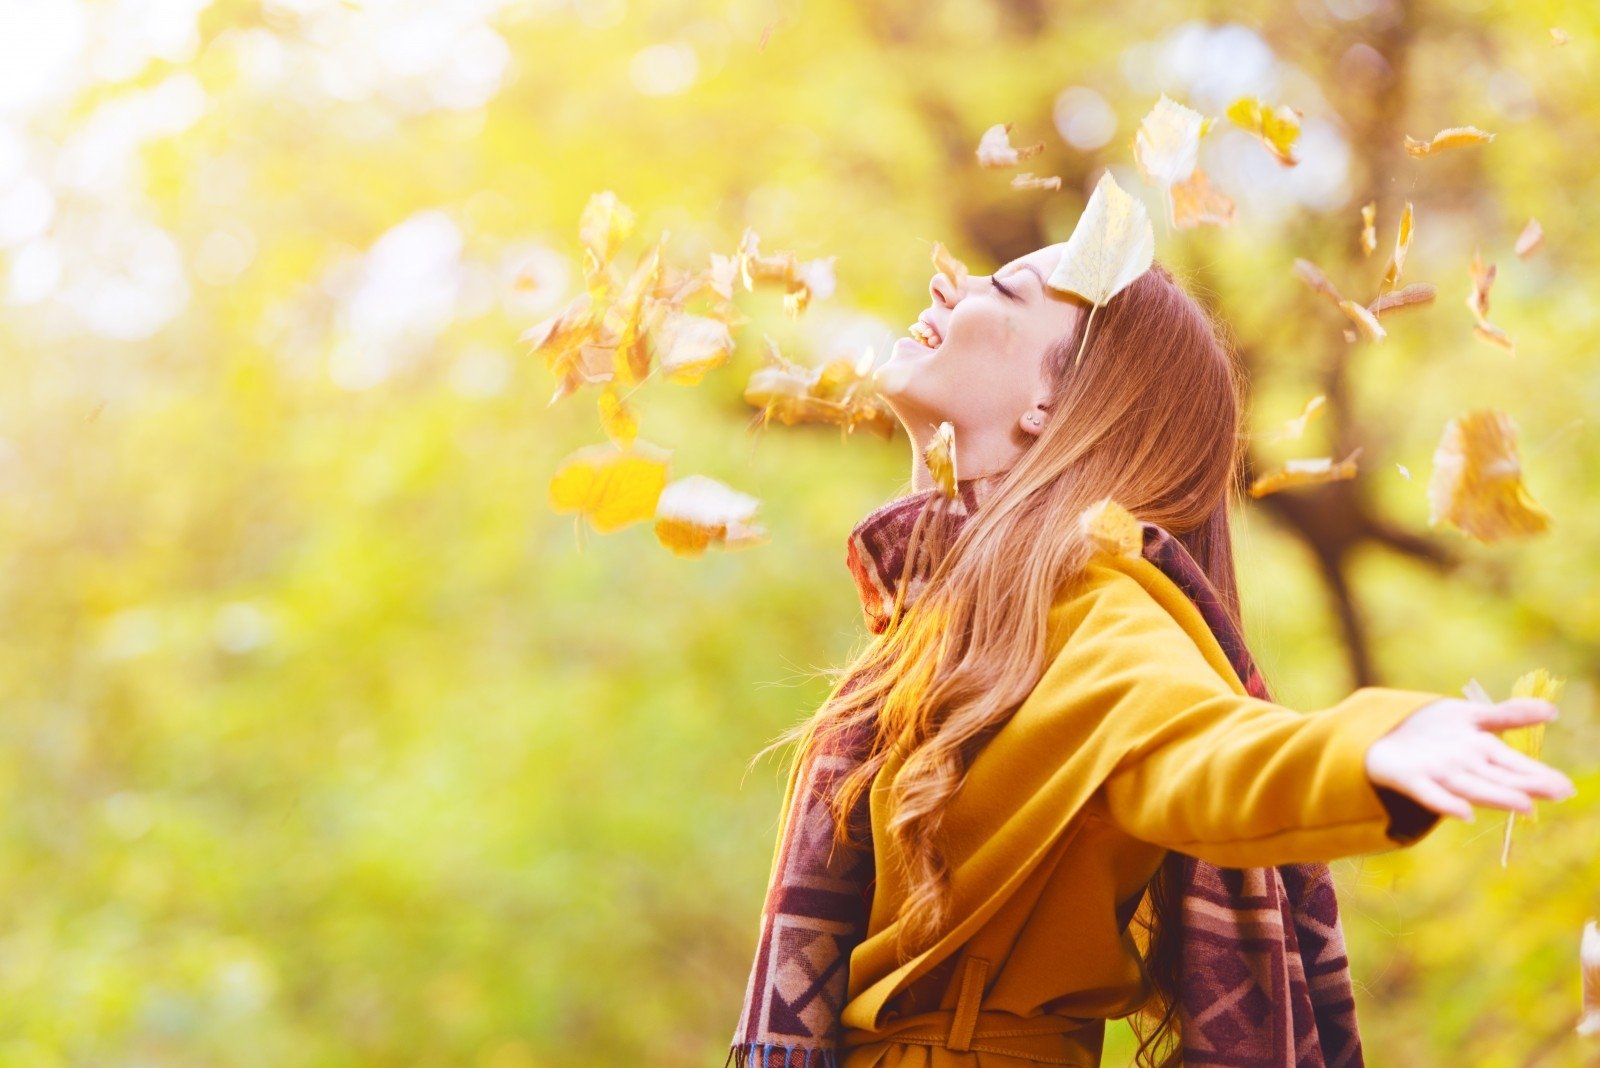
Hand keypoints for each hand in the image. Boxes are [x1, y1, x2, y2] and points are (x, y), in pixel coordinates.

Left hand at [1365, 697, 1576, 822]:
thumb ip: (1509, 715)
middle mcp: (1465, 766)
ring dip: (1496, 797)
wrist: (1385, 733)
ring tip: (1523, 805)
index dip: (1540, 775)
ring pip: (1472, 787)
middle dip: (1527, 786)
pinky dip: (1446, 804)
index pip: (1516, 764)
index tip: (1567, 787)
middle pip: (1500, 778)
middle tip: (1558, 794)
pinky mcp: (1411, 779)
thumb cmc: (1437, 730)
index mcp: (1482, 751)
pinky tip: (1464, 814)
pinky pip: (1430, 794)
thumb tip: (1551, 710)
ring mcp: (1439, 774)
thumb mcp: (1472, 715)